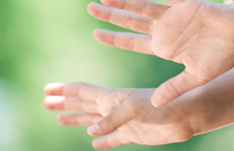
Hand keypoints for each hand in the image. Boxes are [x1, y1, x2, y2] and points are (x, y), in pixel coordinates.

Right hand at [43, 83, 195, 149]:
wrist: (188, 115)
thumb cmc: (163, 106)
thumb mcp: (135, 109)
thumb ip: (113, 120)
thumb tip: (91, 133)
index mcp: (112, 97)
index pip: (83, 91)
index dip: (64, 91)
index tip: (46, 89)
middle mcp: (114, 107)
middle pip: (83, 105)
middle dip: (64, 104)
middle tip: (45, 102)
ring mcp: (123, 122)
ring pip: (94, 121)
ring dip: (77, 120)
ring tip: (60, 120)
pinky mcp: (134, 135)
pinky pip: (113, 139)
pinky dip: (102, 141)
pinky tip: (94, 144)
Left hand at [89, 0, 233, 106]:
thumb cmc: (223, 56)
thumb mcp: (197, 77)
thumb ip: (175, 88)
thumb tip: (154, 104)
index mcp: (165, 47)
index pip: (133, 42)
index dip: (115, 39)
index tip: (96, 34)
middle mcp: (165, 29)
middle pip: (131, 21)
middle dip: (111, 16)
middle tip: (90, 8)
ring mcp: (174, 15)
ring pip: (143, 7)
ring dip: (124, 2)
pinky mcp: (187, 3)